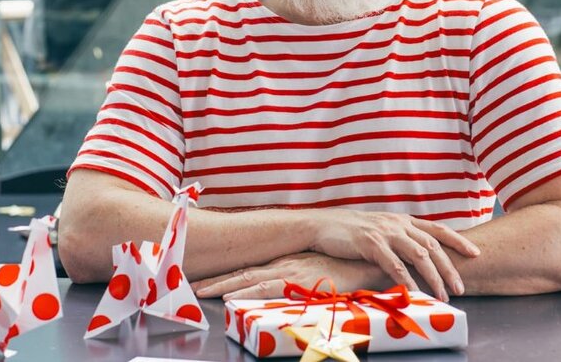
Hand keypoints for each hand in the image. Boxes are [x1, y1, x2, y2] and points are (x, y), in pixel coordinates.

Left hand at [192, 253, 382, 299]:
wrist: (365, 263)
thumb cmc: (344, 268)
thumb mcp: (316, 270)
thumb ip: (299, 276)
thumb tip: (286, 285)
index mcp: (285, 262)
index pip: (250, 268)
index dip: (229, 274)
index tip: (209, 278)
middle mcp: (282, 264)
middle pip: (243, 272)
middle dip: (218, 280)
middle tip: (195, 285)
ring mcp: (288, 272)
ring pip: (248, 280)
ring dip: (224, 286)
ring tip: (204, 292)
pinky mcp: (297, 281)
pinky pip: (266, 289)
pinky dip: (246, 292)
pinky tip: (232, 298)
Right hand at [308, 210, 479, 300]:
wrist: (322, 226)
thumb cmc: (350, 232)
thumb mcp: (379, 230)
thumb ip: (398, 238)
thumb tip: (416, 254)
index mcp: (402, 220)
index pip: (437, 228)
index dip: (458, 240)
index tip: (475, 253)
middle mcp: (398, 224)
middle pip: (433, 245)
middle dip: (450, 267)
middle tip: (461, 287)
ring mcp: (385, 232)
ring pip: (419, 255)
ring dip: (434, 277)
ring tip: (443, 295)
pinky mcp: (371, 244)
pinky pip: (395, 265)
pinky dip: (408, 280)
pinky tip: (415, 293)